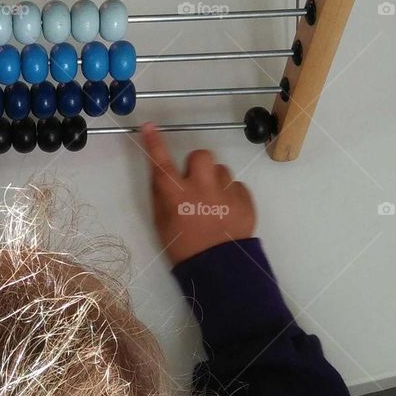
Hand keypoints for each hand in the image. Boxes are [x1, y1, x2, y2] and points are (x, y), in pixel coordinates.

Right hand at [141, 124, 255, 264]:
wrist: (220, 270)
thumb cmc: (184, 248)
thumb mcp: (162, 224)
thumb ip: (161, 197)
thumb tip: (162, 176)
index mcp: (176, 195)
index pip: (161, 161)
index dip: (154, 143)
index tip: (149, 126)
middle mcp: (201, 188)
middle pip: (201, 156)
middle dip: (197, 165)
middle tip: (196, 183)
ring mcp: (226, 192)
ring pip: (221, 171)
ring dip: (215, 181)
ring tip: (214, 203)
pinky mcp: (246, 200)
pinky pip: (237, 186)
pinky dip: (231, 195)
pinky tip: (227, 212)